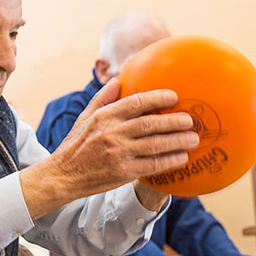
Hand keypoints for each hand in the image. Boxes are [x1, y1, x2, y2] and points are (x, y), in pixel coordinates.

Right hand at [20, 78, 198, 218]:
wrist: (63, 175)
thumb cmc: (75, 145)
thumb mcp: (84, 118)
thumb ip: (102, 98)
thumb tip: (117, 80)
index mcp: (104, 117)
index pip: (135, 103)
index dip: (156, 98)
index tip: (173, 96)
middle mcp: (112, 133)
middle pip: (150, 124)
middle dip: (174, 121)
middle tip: (190, 120)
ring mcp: (118, 154)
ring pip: (155, 145)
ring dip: (177, 141)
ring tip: (193, 139)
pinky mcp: (122, 172)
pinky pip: (152, 165)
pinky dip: (169, 161)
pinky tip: (181, 158)